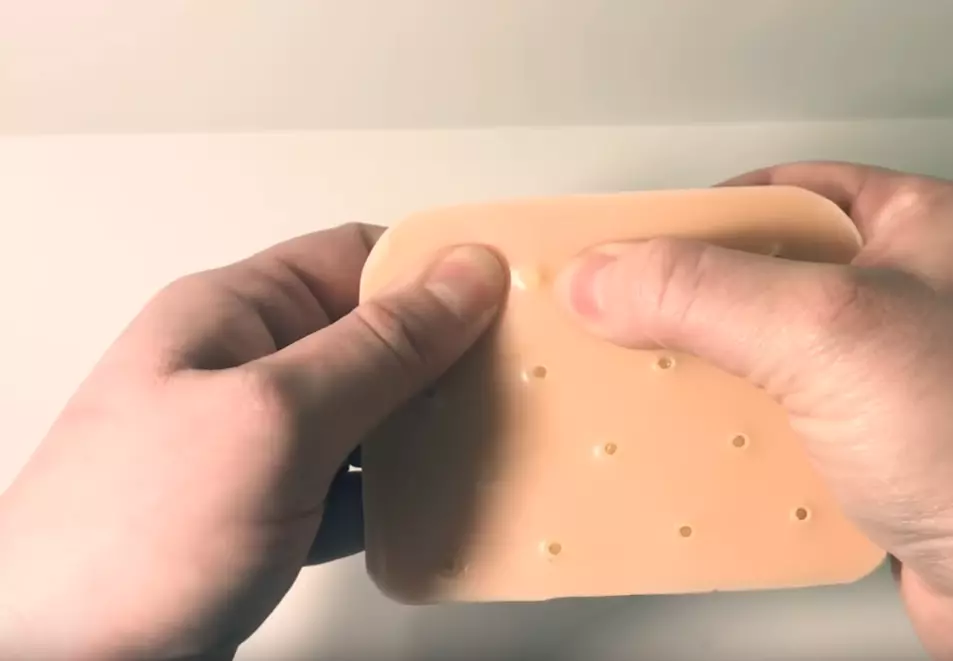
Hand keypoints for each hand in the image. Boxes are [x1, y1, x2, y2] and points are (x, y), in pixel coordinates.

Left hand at [0, 225, 506, 659]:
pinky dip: (399, 497)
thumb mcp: (276, 420)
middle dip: (447, 358)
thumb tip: (464, 275)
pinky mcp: (265, 513)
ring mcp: (253, 446)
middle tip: (523, 382)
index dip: (437, 269)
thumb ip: (379, 346)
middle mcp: (244, 370)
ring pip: (370, 415)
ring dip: (430, 431)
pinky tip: (436, 513)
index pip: (356, 257)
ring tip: (497, 446)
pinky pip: (354, 486)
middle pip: (372, 337)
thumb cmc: (131, 541)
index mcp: (233, 315)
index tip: (513, 297)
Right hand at [556, 162, 952, 658]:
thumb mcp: (827, 334)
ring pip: (780, 356)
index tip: (624, 248)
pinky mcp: (893, 448)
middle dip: (695, 304)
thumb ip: (704, 293)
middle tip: (619, 323)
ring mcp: (909, 375)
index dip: (700, 217)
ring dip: (715, 377)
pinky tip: (702, 455)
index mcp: (931, 225)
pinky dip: (747, 438)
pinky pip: (796, 424)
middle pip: (775, 275)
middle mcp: (923, 293)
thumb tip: (603, 273)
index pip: (787, 192)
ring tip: (644, 388)